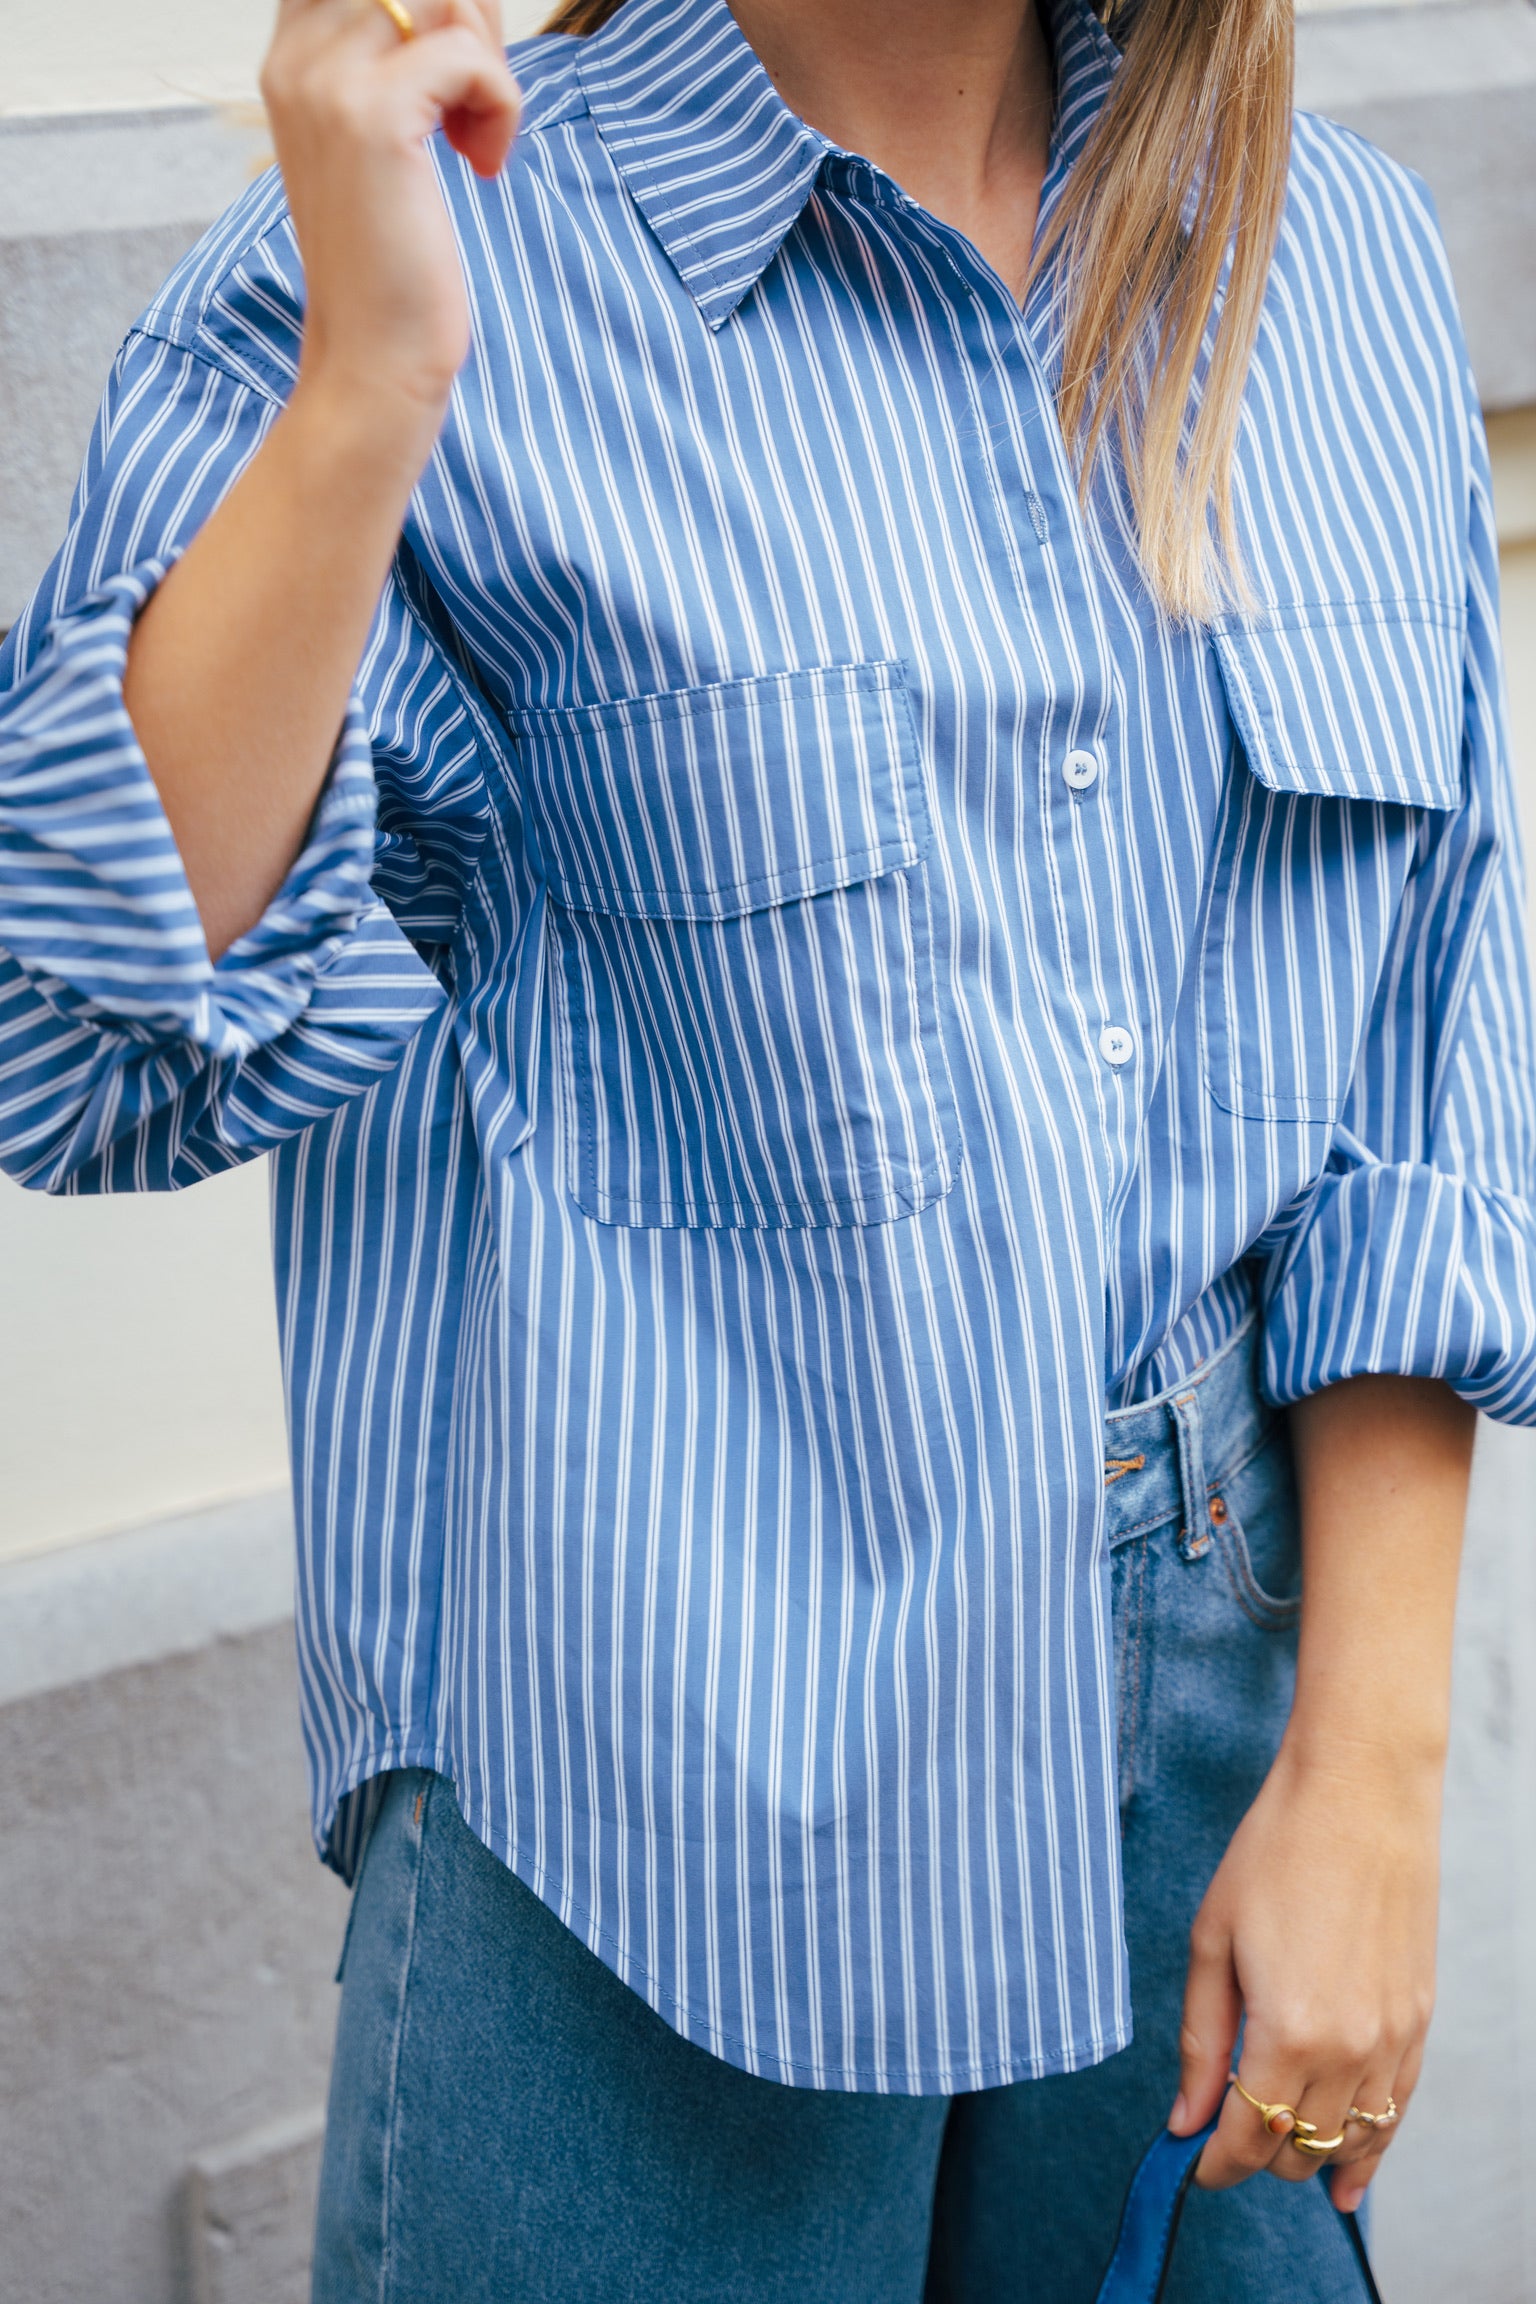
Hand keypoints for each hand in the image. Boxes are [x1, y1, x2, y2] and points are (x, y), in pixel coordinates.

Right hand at [260, 0, 520, 423]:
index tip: (451, 80)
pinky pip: (469, 56)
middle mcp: (298, 56)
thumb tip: (462, 7)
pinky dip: (501, 105)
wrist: (372, 360)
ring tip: (475, 135)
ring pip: (444, 0)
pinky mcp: (374, 118)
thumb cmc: (391, 264)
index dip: (429, 7)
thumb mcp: (380, 141)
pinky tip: (484, 164)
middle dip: (470, 22)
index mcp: (291, 56)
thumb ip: (400, 63)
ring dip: (488, 61)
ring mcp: (328, 83)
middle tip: (475, 107)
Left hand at [1169, 1738, 1438, 2213]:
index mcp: (1289, 2032)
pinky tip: (1347, 2178)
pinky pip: (1396, 2113)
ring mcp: (1393, 2040)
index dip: (1211, 2163)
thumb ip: (1200, 2041)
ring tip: (1270, 2148)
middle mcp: (1350, 2051)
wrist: (1359, 1796)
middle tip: (1219, 2132)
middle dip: (1252, 2154)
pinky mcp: (1419, 2023)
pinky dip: (1369, 2150)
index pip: (1246, 2138)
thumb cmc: (1274, 1854)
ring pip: (1349, 2141)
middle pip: (1296, 2147)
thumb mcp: (1213, 1941)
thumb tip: (1184, 2120)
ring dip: (1305, 2153)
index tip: (1187, 2162)